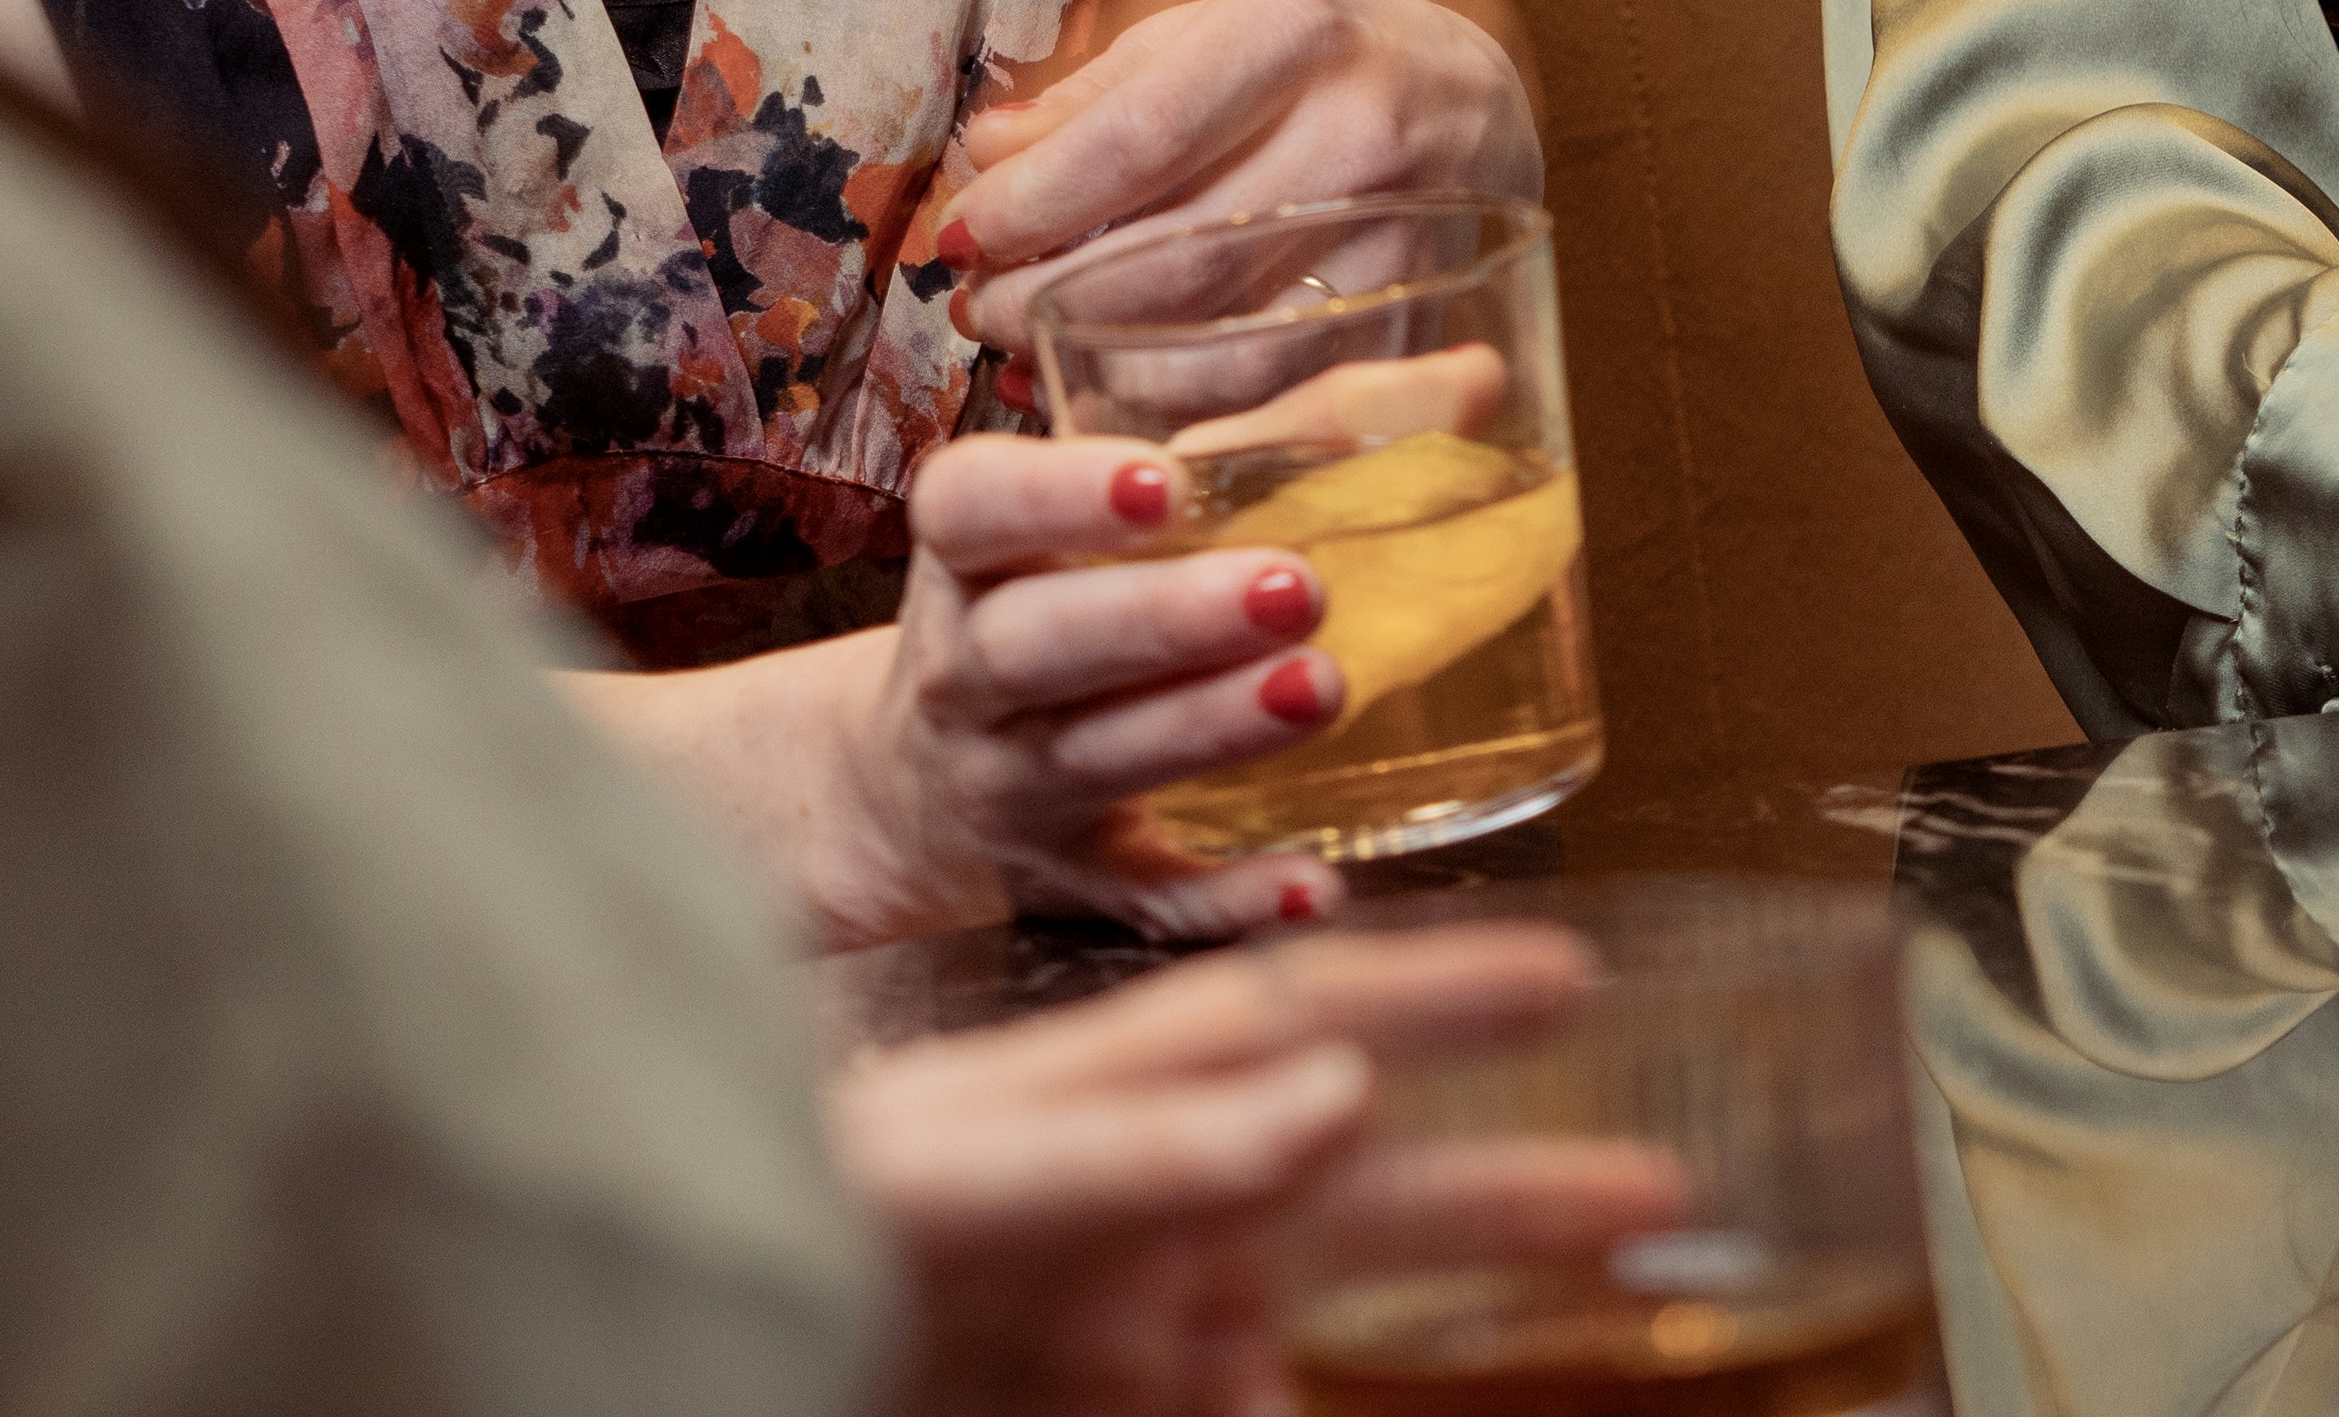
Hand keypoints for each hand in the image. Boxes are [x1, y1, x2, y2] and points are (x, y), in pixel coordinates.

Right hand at [798, 431, 1380, 943]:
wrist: (915, 794)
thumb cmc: (1065, 601)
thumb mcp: (1123, 515)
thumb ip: (1284, 436)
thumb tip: (1476, 377)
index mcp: (974, 556)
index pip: (971, 507)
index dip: (1055, 494)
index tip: (1164, 482)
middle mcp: (973, 674)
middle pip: (1038, 642)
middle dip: (1165, 615)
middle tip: (1300, 586)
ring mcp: (1016, 785)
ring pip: (1096, 759)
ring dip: (1207, 729)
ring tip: (1321, 689)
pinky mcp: (1077, 881)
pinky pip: (1148, 897)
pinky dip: (1227, 900)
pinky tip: (1312, 884)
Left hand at [837, 925, 1677, 1416]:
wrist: (681, 1340)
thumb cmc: (785, 1225)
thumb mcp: (956, 1182)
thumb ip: (1140, 1148)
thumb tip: (1335, 1097)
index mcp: (1112, 1102)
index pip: (1305, 1018)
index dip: (1440, 991)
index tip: (1571, 966)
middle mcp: (1146, 1209)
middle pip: (1362, 1192)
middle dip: (1510, 1189)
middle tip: (1656, 1180)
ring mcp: (1132, 1324)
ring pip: (1328, 1315)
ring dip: (1448, 1316)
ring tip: (1582, 1304)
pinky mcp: (1118, 1406)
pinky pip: (1249, 1408)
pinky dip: (1311, 1405)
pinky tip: (1337, 1407)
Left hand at [939, 0, 1540, 348]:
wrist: (1480, 87)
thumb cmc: (1317, 49)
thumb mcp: (1211, 13)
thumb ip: (1097, 84)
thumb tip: (986, 156)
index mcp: (1300, 33)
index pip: (1138, 139)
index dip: (1031, 204)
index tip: (960, 236)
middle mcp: (1364, 134)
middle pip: (1176, 261)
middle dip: (1048, 299)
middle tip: (982, 307)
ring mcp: (1406, 242)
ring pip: (1230, 355)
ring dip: (1107, 373)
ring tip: (1035, 352)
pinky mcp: (1424, 327)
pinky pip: (1288, 406)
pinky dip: (1187, 422)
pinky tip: (1118, 400)